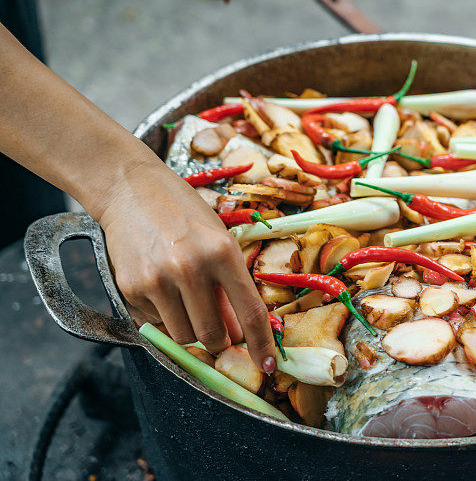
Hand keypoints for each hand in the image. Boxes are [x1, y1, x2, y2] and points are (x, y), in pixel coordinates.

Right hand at [98, 160, 277, 372]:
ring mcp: (158, 279)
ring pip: (183, 336)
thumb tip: (239, 333)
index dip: (261, 344)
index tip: (266, 365)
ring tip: (187, 300)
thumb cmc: (183, 213)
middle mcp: (191, 268)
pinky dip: (164, 316)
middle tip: (219, 329)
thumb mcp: (218, 240)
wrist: (130, 189)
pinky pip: (155, 324)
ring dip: (190, 330)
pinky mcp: (131, 287)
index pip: (250, 312)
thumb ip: (230, 285)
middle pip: (213, 334)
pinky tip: (162, 287)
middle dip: (220, 340)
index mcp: (222, 253)